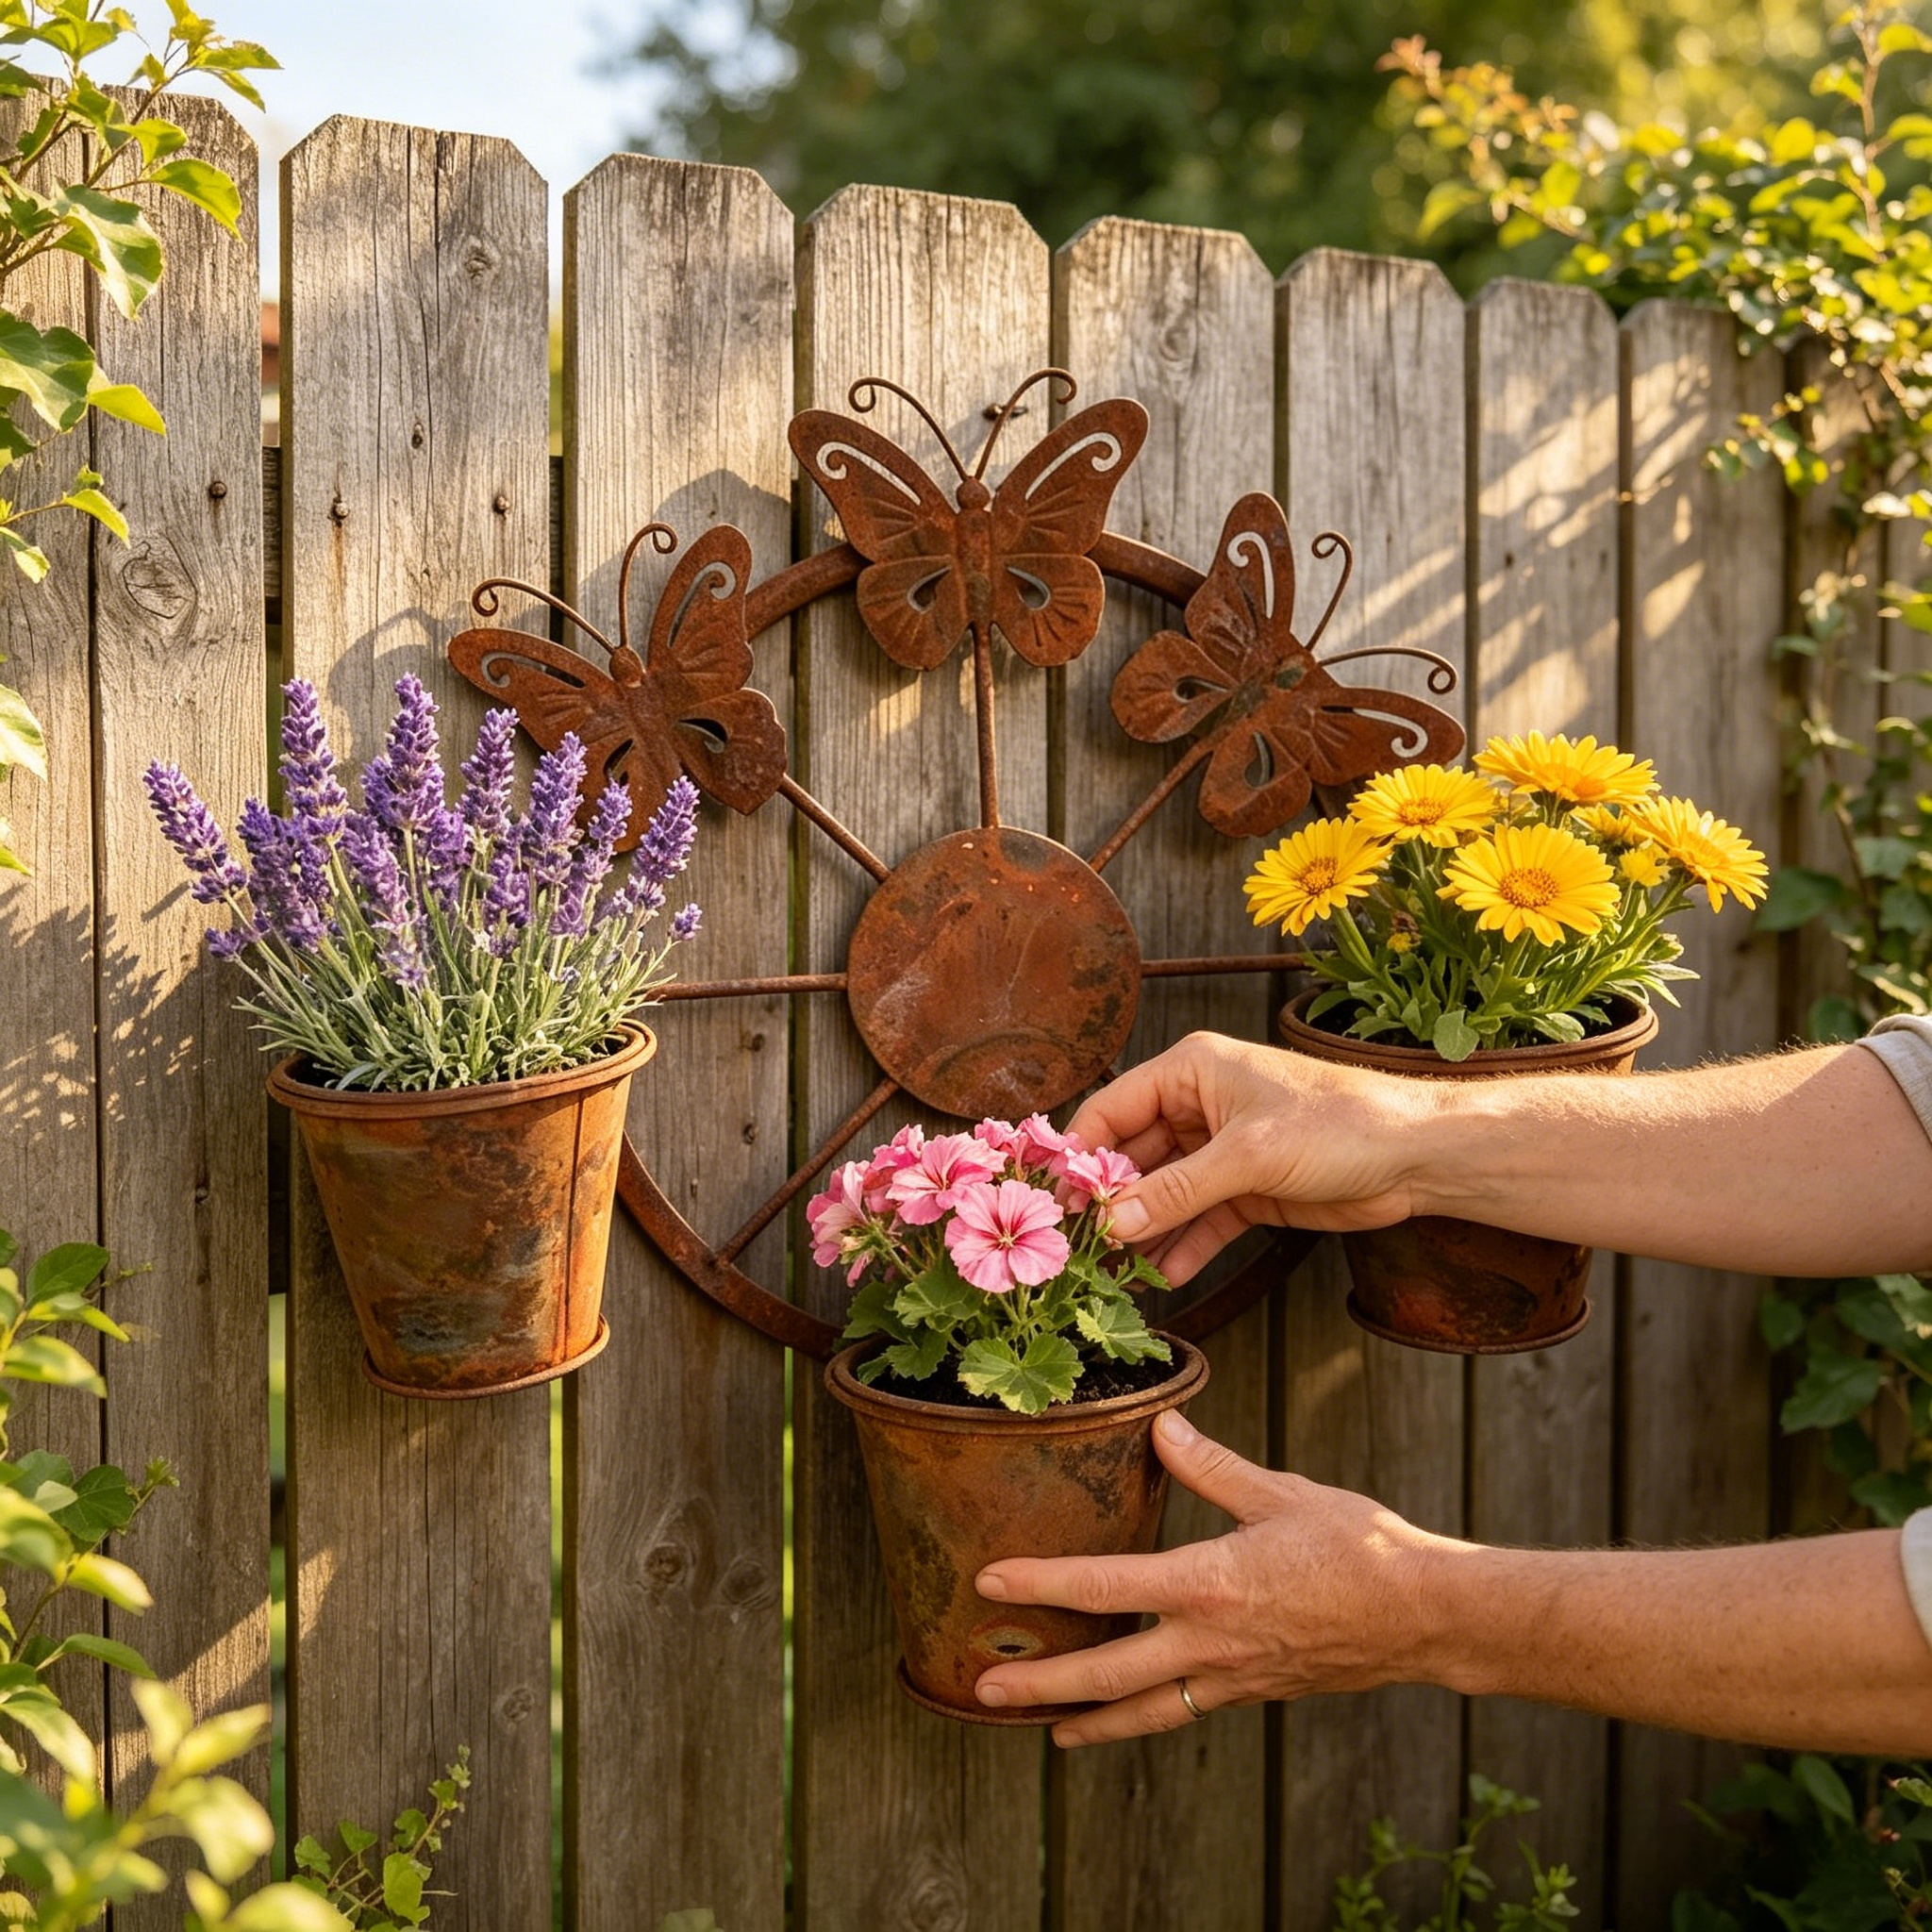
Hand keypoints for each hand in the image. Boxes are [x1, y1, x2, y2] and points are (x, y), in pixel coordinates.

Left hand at [971, 1409, 1448, 1746]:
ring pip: (1144, 1709)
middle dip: (1042, 1682)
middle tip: (984, 1686)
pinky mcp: (1253, 1691)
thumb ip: (1211, 1465)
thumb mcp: (1280, 1492)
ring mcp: (1231, 1675)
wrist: (1425, 1616)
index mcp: (1209, 1582)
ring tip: (1042, 1729)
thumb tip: (1159, 1425)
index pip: (1105, 1585)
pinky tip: (1125, 1716)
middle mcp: (1210, 1640)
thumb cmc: (1359, 1547)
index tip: (990, 1583)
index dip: (1041, 1585)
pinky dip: (1145, 1717)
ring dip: (1087, 1718)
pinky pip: (1184, 1710)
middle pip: (1107, 1672)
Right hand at [1066, 1031, 1428, 1282]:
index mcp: (1190, 1071)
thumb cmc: (1338, 1125)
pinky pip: (1197, 1220)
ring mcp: (1221, 1151)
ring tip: (1115, 1275)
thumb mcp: (1247, 1157)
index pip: (1111, 1110)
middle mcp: (1198, 1106)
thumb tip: (1111, 1224)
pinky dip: (1181, 1247)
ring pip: (1162, 1195)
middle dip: (1109, 1204)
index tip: (1056, 1204)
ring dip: (1142, 1233)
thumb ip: (1175, 1192)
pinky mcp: (1246, 1190)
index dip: (1081, 1156)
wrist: (1415, 1156)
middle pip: (1131, 1158)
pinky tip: (1165, 1278)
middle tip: (1080, 1250)